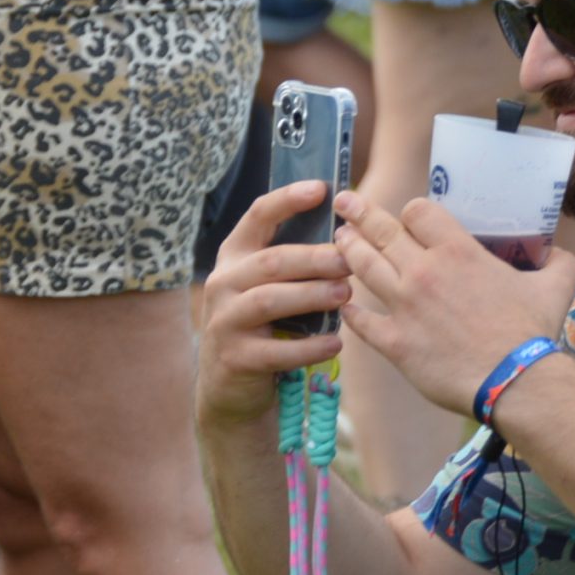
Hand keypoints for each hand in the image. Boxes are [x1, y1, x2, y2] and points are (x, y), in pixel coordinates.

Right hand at [196, 182, 353, 433]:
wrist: (230, 386)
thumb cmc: (265, 325)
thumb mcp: (271, 286)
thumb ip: (296, 261)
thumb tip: (350, 230)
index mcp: (235, 256)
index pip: (258, 216)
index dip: (288, 199)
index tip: (322, 189)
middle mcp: (224, 282)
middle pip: (273, 260)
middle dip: (315, 258)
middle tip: (350, 261)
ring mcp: (225, 321)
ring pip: (270, 300)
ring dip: (312, 296)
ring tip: (345, 295)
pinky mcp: (235, 358)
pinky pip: (276, 350)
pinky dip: (309, 347)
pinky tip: (336, 344)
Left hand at [336, 191, 574, 417]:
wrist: (515, 381)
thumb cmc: (534, 331)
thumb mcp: (556, 285)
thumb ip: (557, 261)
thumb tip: (556, 252)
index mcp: (458, 251)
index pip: (417, 212)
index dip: (411, 211)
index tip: (408, 217)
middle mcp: (424, 271)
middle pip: (380, 231)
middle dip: (359, 213)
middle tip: (344, 203)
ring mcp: (404, 306)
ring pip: (363, 267)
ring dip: (347, 250)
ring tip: (337, 240)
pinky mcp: (395, 342)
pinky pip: (361, 321)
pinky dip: (350, 310)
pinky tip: (344, 305)